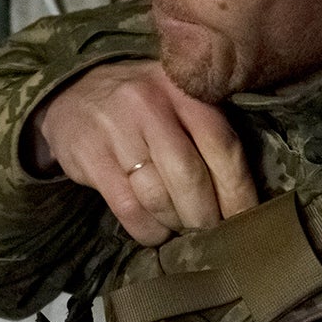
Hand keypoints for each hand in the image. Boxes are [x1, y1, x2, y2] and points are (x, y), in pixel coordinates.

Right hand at [31, 60, 257, 245]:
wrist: (74, 95)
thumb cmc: (142, 108)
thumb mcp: (178, 100)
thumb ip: (209, 131)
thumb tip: (244, 196)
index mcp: (184, 89)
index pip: (222, 144)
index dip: (239, 190)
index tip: (248, 219)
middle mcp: (150, 104)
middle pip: (190, 175)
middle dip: (206, 216)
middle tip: (212, 233)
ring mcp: (116, 129)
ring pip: (158, 196)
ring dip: (176, 224)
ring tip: (182, 228)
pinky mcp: (90, 157)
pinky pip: (129, 208)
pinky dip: (149, 230)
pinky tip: (156, 231)